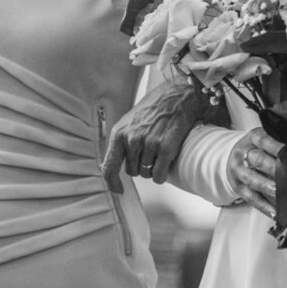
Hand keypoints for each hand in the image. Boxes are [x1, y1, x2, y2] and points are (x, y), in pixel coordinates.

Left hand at [101, 81, 223, 192]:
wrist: (177, 97)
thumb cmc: (154, 109)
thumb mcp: (129, 122)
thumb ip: (120, 142)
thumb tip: (110, 165)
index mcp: (119, 133)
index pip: (109, 167)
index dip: (112, 183)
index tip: (118, 190)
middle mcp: (132, 139)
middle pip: (132, 172)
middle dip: (140, 166)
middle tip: (150, 152)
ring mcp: (149, 144)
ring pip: (146, 173)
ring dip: (153, 168)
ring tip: (159, 152)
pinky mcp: (166, 148)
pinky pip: (159, 175)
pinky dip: (162, 175)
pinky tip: (165, 164)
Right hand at [227, 128, 277, 218]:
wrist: (234, 155)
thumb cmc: (259, 147)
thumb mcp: (268, 138)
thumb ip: (283, 143)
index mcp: (253, 137)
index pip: (266, 141)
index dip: (280, 149)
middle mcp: (243, 153)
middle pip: (259, 161)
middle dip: (277, 170)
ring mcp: (239, 171)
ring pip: (253, 181)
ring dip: (269, 189)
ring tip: (284, 195)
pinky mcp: (238, 188)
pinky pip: (252, 199)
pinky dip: (264, 207)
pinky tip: (276, 212)